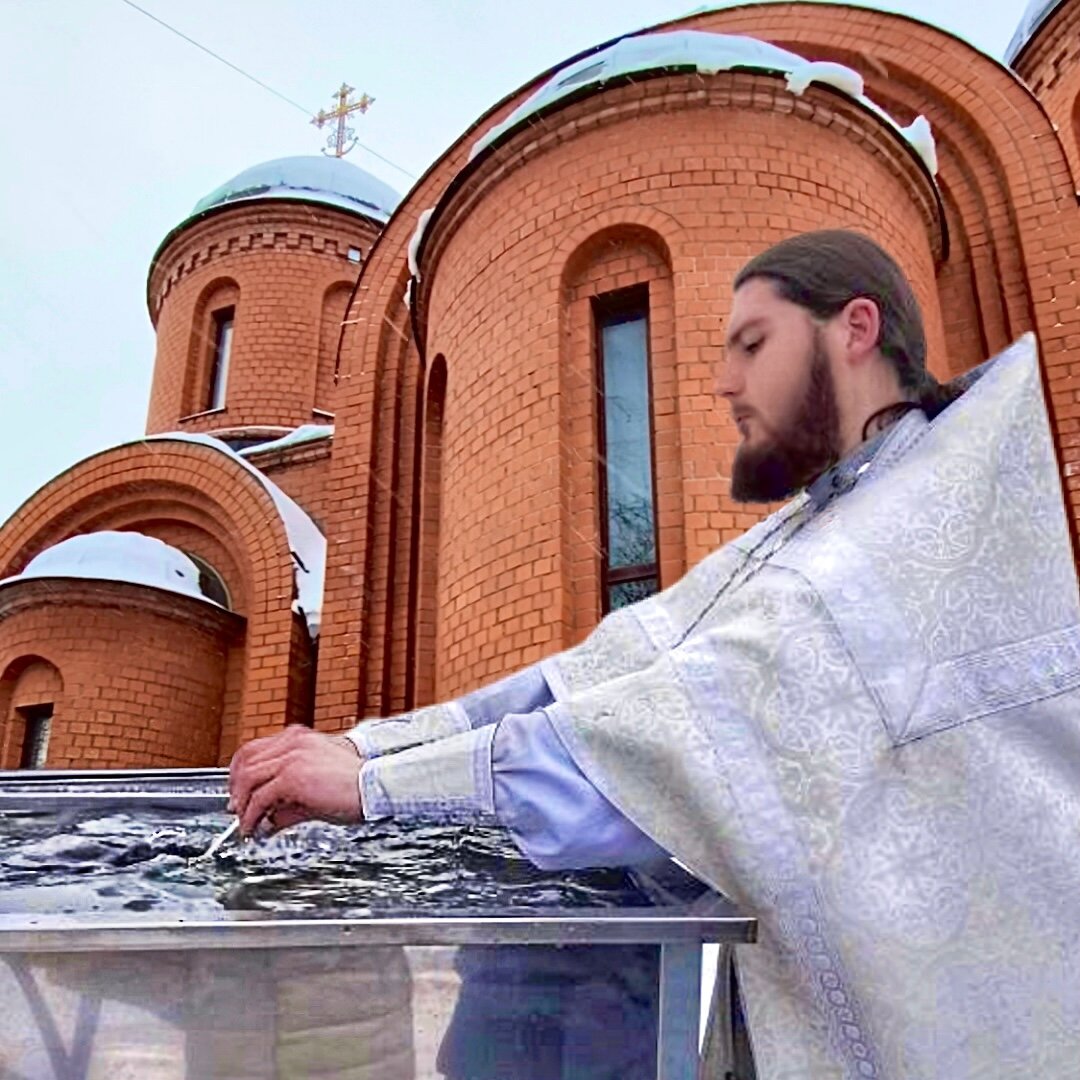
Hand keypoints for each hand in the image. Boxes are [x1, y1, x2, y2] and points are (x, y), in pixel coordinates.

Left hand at [228, 725, 364, 836]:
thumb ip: (288, 802)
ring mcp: (292, 757)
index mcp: (299, 739)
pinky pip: (259, 798)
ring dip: (242, 805)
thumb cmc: (354, 787)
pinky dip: (251, 817)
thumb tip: (268, 821)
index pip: (254, 749)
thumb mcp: (314, 790)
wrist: (374, 787)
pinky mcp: (292, 776)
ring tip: (246, 824)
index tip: (238, 794)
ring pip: (247, 779)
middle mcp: (292, 742)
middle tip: (236, 811)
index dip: (240, 772)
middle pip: (245, 760)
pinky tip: (255, 829)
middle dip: (235, 789)